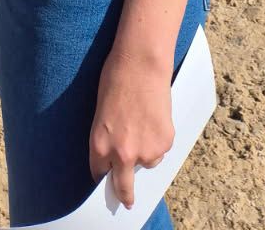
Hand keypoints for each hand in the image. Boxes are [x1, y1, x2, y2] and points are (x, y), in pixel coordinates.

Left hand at [89, 51, 174, 209]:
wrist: (141, 64)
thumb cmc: (116, 79)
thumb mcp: (101, 112)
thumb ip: (107, 137)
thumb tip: (115, 152)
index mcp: (100, 145)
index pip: (99, 173)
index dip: (103, 175)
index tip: (106, 179)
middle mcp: (122, 154)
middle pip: (123, 186)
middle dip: (125, 195)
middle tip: (128, 201)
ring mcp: (146, 151)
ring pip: (146, 163)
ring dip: (146, 152)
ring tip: (143, 122)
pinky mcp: (165, 144)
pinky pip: (160, 150)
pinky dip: (158, 140)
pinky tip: (154, 118)